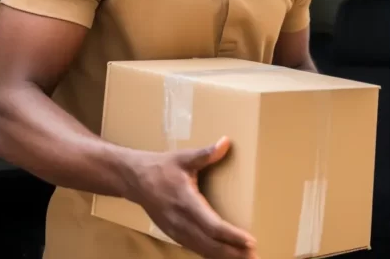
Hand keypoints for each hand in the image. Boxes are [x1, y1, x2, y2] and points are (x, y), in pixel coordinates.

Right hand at [127, 137, 256, 258]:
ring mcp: (175, 230)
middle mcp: (180, 221)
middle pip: (210, 244)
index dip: (231, 235)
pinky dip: (211, 254)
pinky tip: (226, 256)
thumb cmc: (161, 167)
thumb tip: (226, 142)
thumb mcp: (183, 157)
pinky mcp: (173, 234)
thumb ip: (206, 154)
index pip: (212, 225)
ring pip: (203, 249)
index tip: (250, 240)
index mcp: (186, 202)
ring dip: (224, 256)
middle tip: (256, 256)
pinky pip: (195, 248)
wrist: (133, 179)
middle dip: (233, 252)